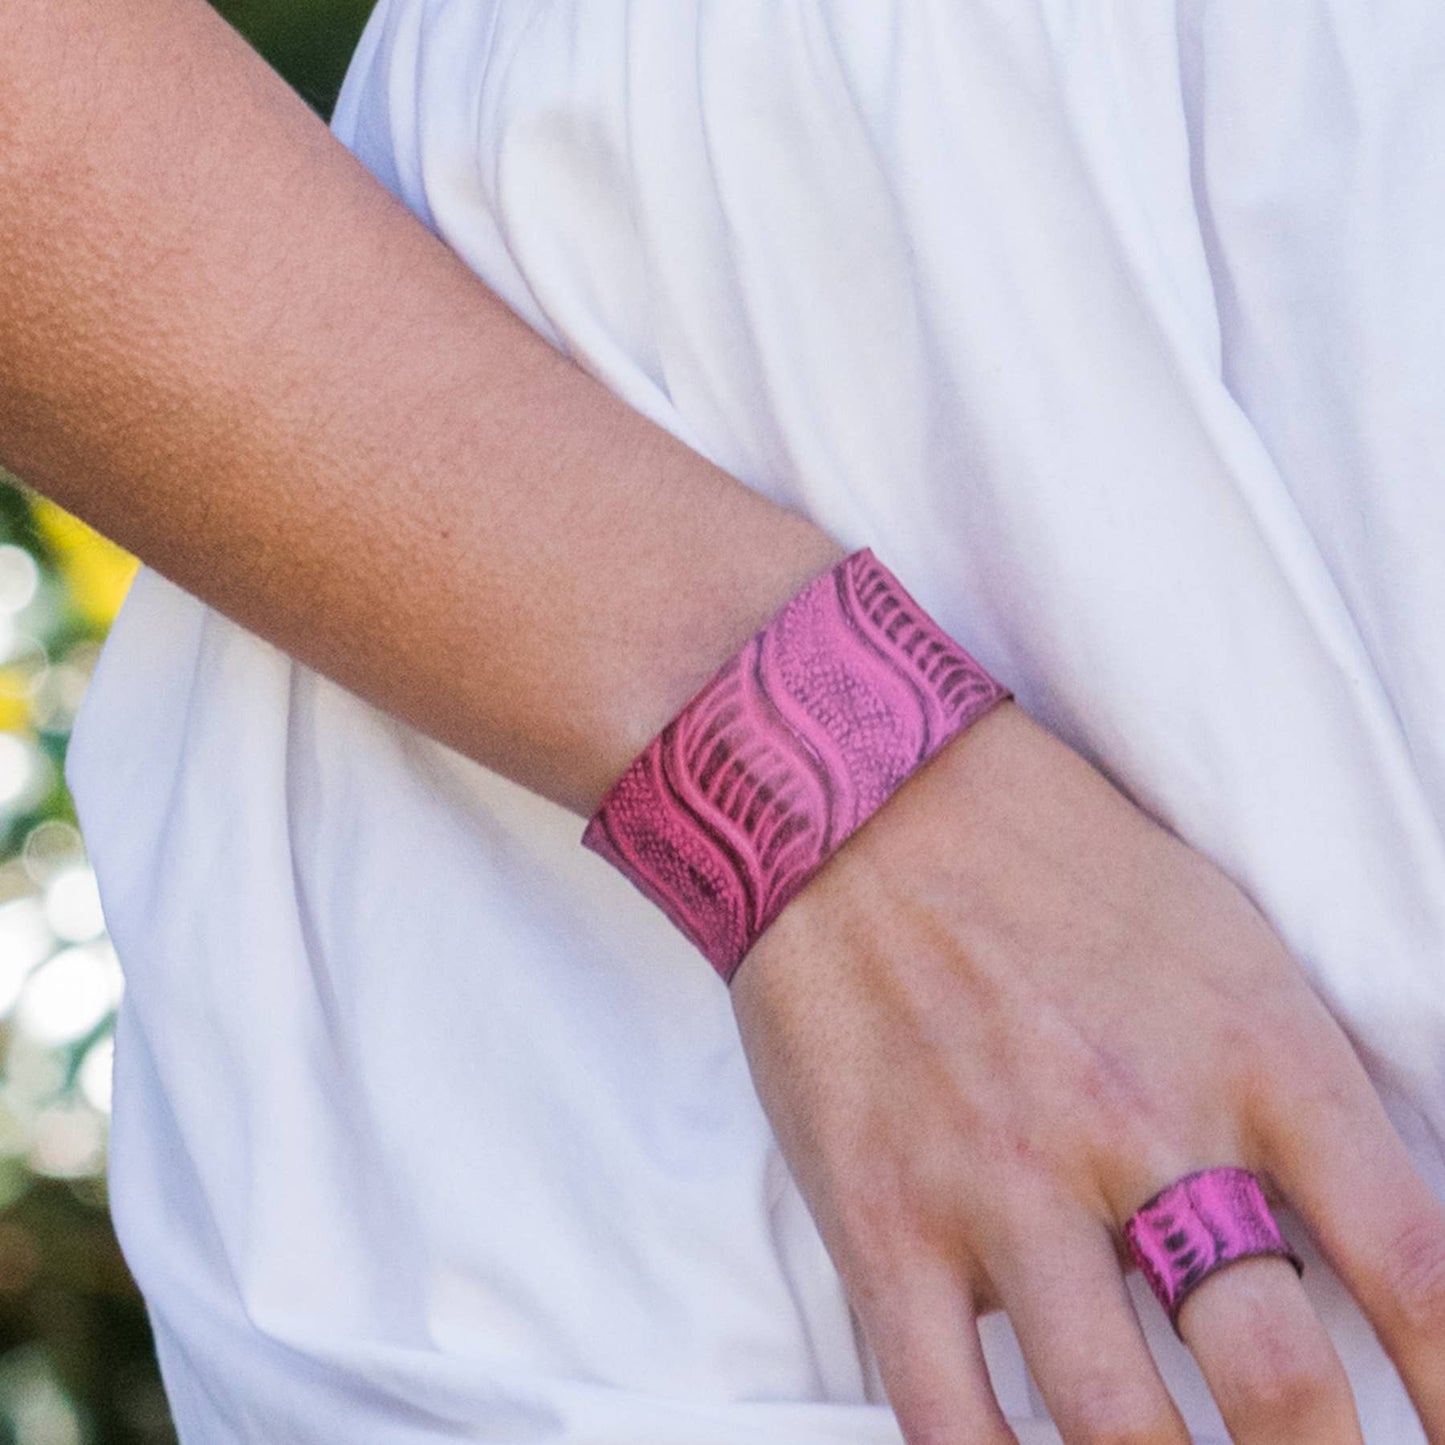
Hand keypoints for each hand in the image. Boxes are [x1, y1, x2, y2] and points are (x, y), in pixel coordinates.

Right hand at [730, 700, 1444, 1442]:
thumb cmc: (1049, 861)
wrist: (857, 802)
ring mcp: (1001, 1181)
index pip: (1414, 1269)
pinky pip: (948, 1416)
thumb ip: (1295, 1090)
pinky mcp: (883, 1216)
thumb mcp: (1223, 937)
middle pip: (1280, 1389)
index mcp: (1252, 1050)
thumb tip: (1345, 1242)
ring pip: (1119, 1428)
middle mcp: (1138, 1128)